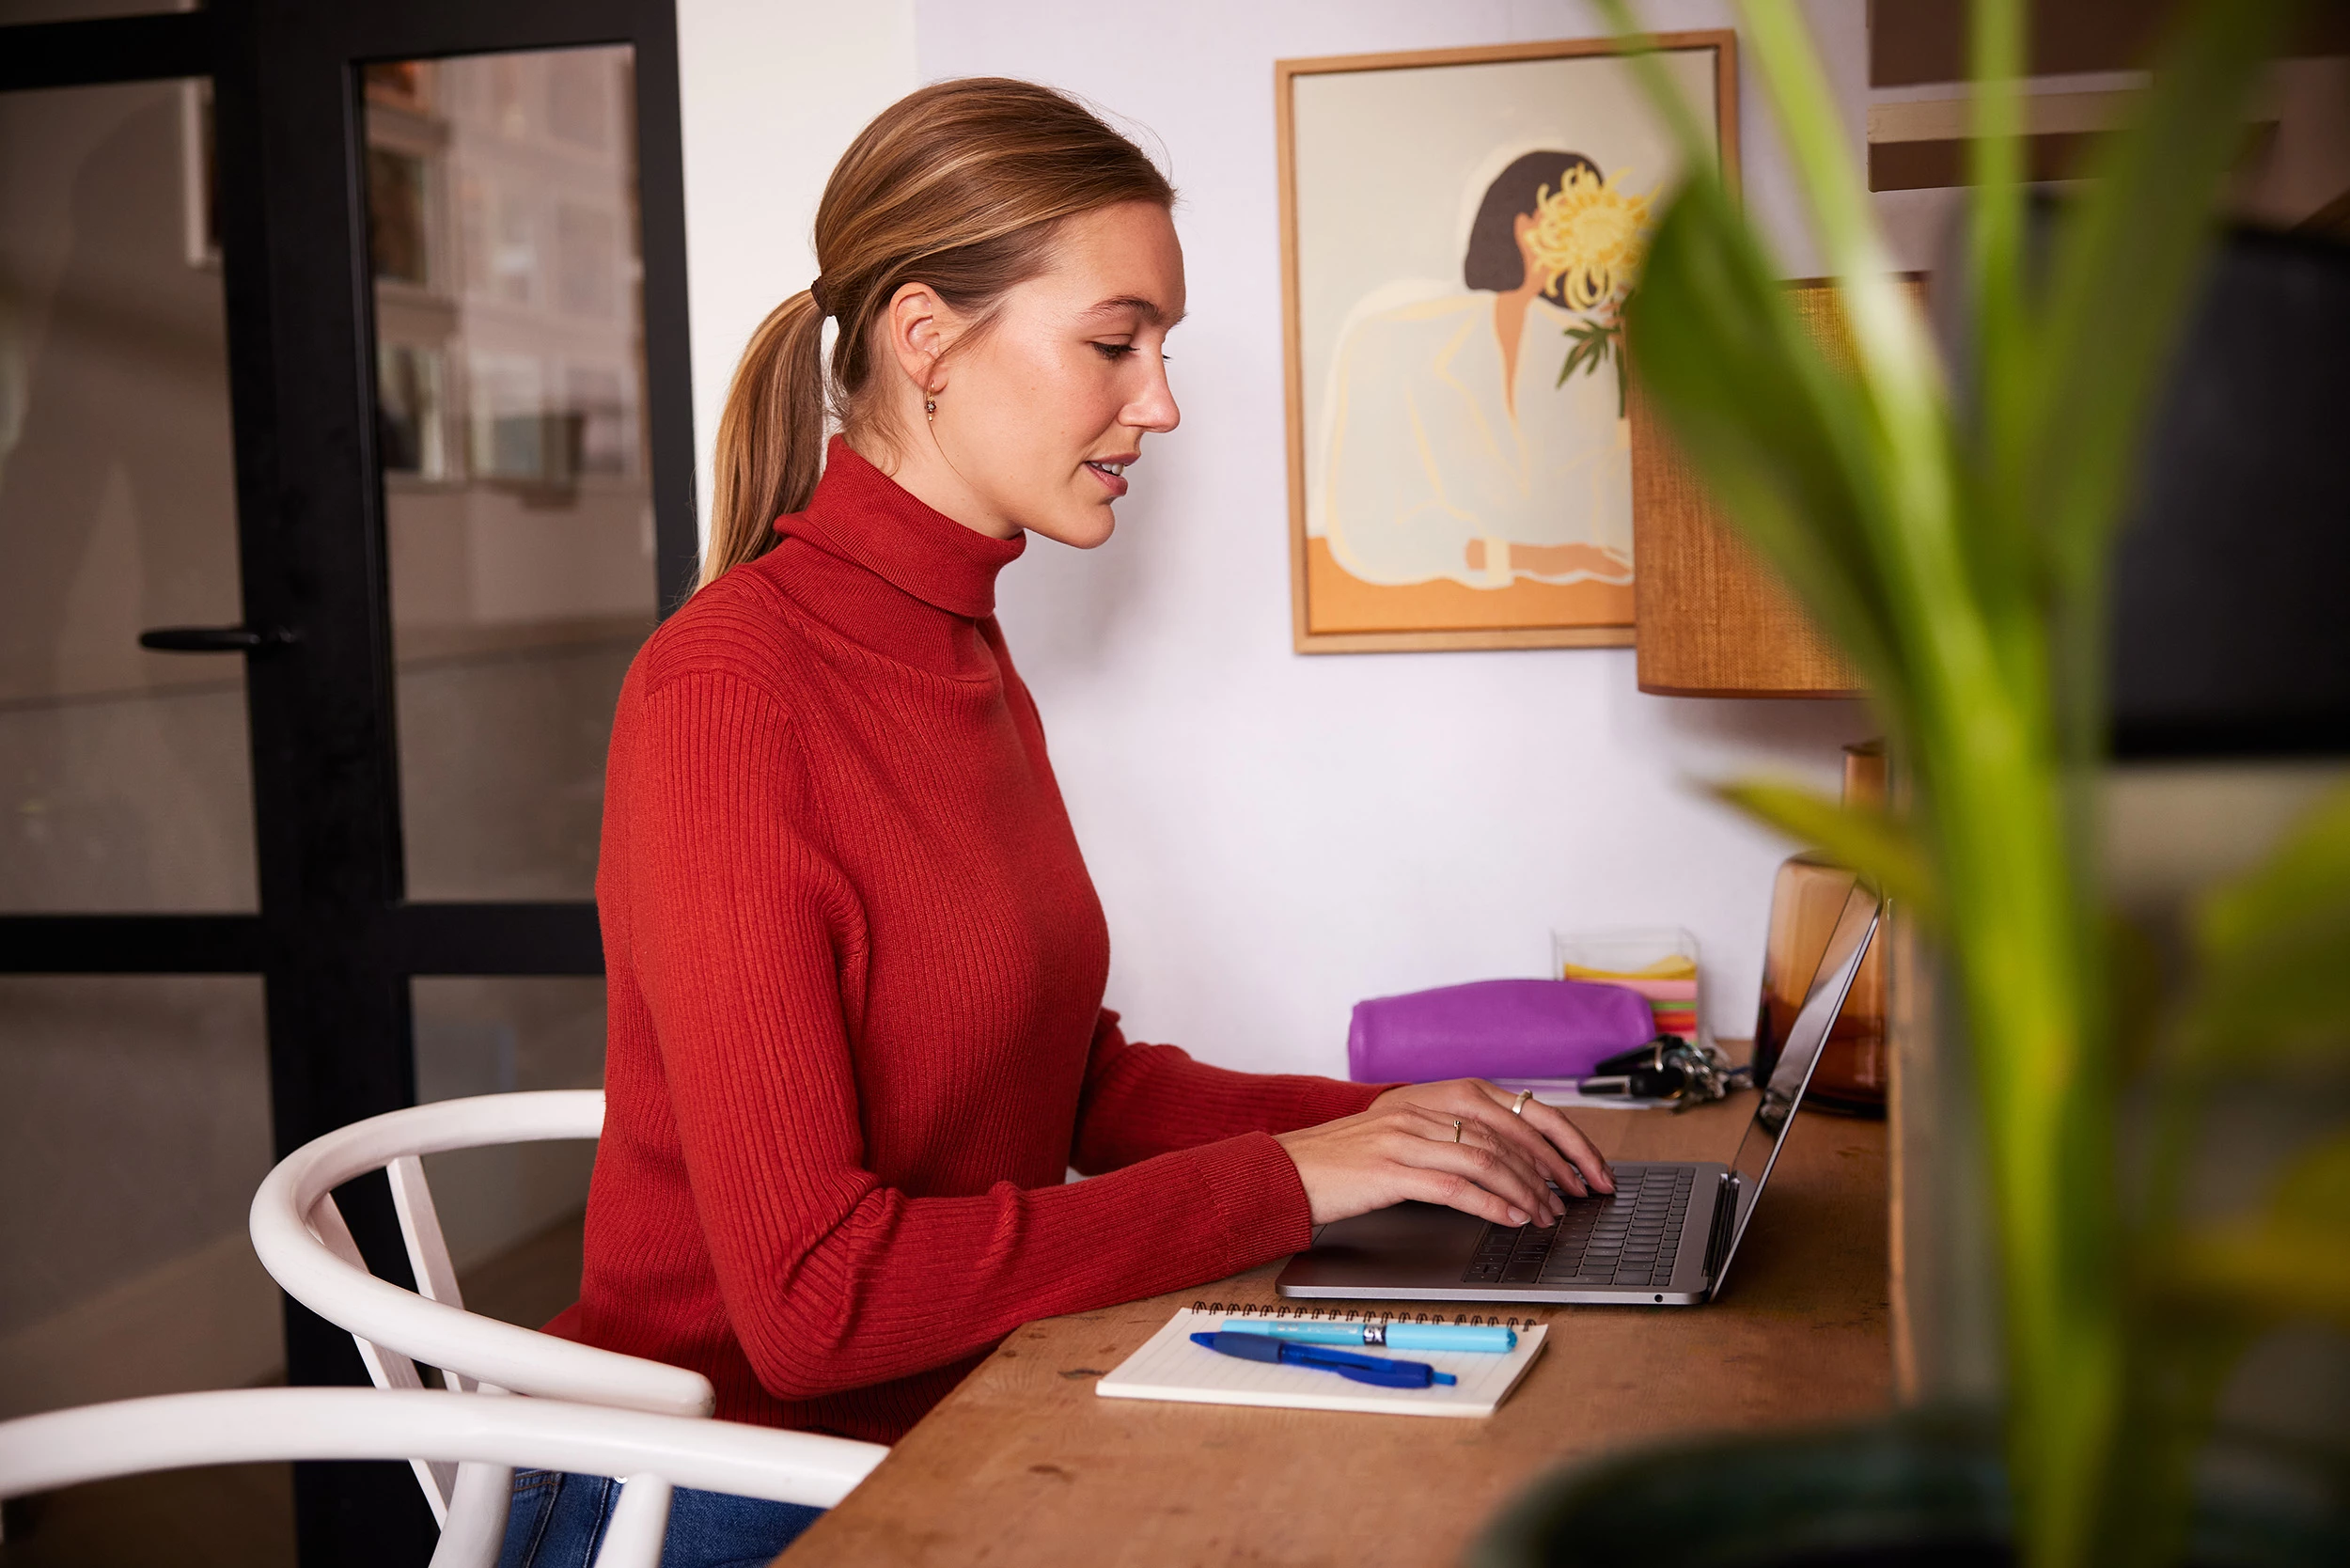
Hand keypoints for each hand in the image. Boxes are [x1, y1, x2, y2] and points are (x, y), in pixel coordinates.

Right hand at [1273, 1081, 1612, 1228]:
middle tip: (1579, 1197)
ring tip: (1547, 1215)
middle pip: (1510, 1133)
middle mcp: (1422, 1107)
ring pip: (1486, 1158)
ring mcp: (1405, 1135)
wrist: (1286, 1170)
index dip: (1563, 1139)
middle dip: (1555, 1167)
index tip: (1590, 1169)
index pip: (1518, 1108)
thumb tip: (1515, 1163)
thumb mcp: (1404, 1134)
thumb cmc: (1346, 1160)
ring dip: (1527, 1190)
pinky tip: (1511, 1219)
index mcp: (1434, 1094)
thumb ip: (1452, 1136)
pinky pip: (1453, 1185)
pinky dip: (1490, 1203)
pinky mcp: (1388, 1168)